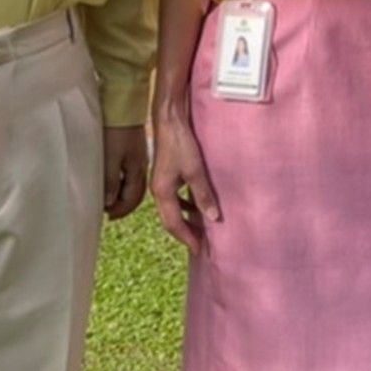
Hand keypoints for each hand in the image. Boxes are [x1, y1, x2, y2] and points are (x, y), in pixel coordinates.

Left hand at [103, 124, 149, 220]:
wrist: (124, 104)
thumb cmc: (116, 130)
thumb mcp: (110, 157)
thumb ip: (110, 181)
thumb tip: (108, 203)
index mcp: (137, 170)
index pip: (132, 198)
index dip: (119, 209)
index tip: (107, 215)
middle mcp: (141, 166)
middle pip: (135, 193)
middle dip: (123, 205)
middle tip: (109, 211)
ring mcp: (139, 157)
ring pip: (133, 184)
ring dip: (122, 194)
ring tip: (109, 199)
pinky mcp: (134, 150)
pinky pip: (131, 173)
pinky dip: (123, 182)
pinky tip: (115, 180)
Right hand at [150, 106, 221, 253]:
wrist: (169, 120)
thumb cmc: (181, 143)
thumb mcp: (195, 170)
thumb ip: (203, 195)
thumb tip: (213, 218)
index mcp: (162, 193)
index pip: (174, 224)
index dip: (187, 238)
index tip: (200, 250)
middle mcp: (157, 192)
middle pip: (170, 220)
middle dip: (185, 234)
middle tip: (201, 245)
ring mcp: (160, 184)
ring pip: (171, 210)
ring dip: (185, 221)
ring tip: (201, 230)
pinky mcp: (165, 176)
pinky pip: (173, 199)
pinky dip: (184, 207)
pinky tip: (196, 206)